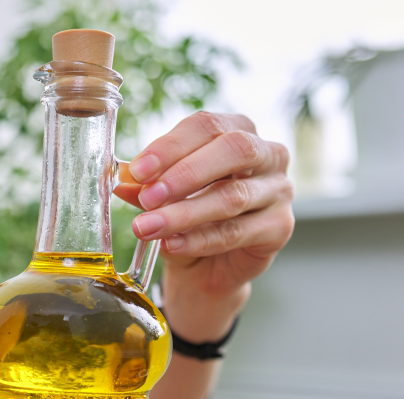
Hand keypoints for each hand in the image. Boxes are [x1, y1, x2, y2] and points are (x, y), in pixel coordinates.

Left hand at [114, 112, 294, 337]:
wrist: (209, 266)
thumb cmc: (189, 218)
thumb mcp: (163, 198)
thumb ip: (147, 185)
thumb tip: (123, 180)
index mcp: (237, 130)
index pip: (206, 126)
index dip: (170, 146)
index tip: (138, 171)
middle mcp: (267, 153)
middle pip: (233, 150)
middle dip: (185, 173)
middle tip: (148, 196)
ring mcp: (279, 190)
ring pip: (233, 197)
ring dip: (184, 213)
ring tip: (148, 227)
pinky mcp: (280, 227)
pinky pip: (237, 232)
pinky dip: (199, 239)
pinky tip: (171, 244)